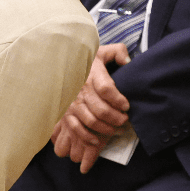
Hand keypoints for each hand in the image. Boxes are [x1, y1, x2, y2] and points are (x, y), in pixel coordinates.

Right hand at [51, 43, 131, 172]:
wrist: (62, 65)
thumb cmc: (86, 61)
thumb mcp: (102, 51)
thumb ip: (118, 52)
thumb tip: (127, 61)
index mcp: (91, 74)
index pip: (106, 89)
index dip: (118, 100)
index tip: (127, 106)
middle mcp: (81, 90)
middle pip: (101, 110)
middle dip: (117, 118)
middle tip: (125, 120)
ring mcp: (72, 103)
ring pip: (91, 121)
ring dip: (107, 128)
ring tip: (117, 128)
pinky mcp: (66, 113)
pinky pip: (77, 128)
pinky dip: (88, 137)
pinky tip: (98, 139)